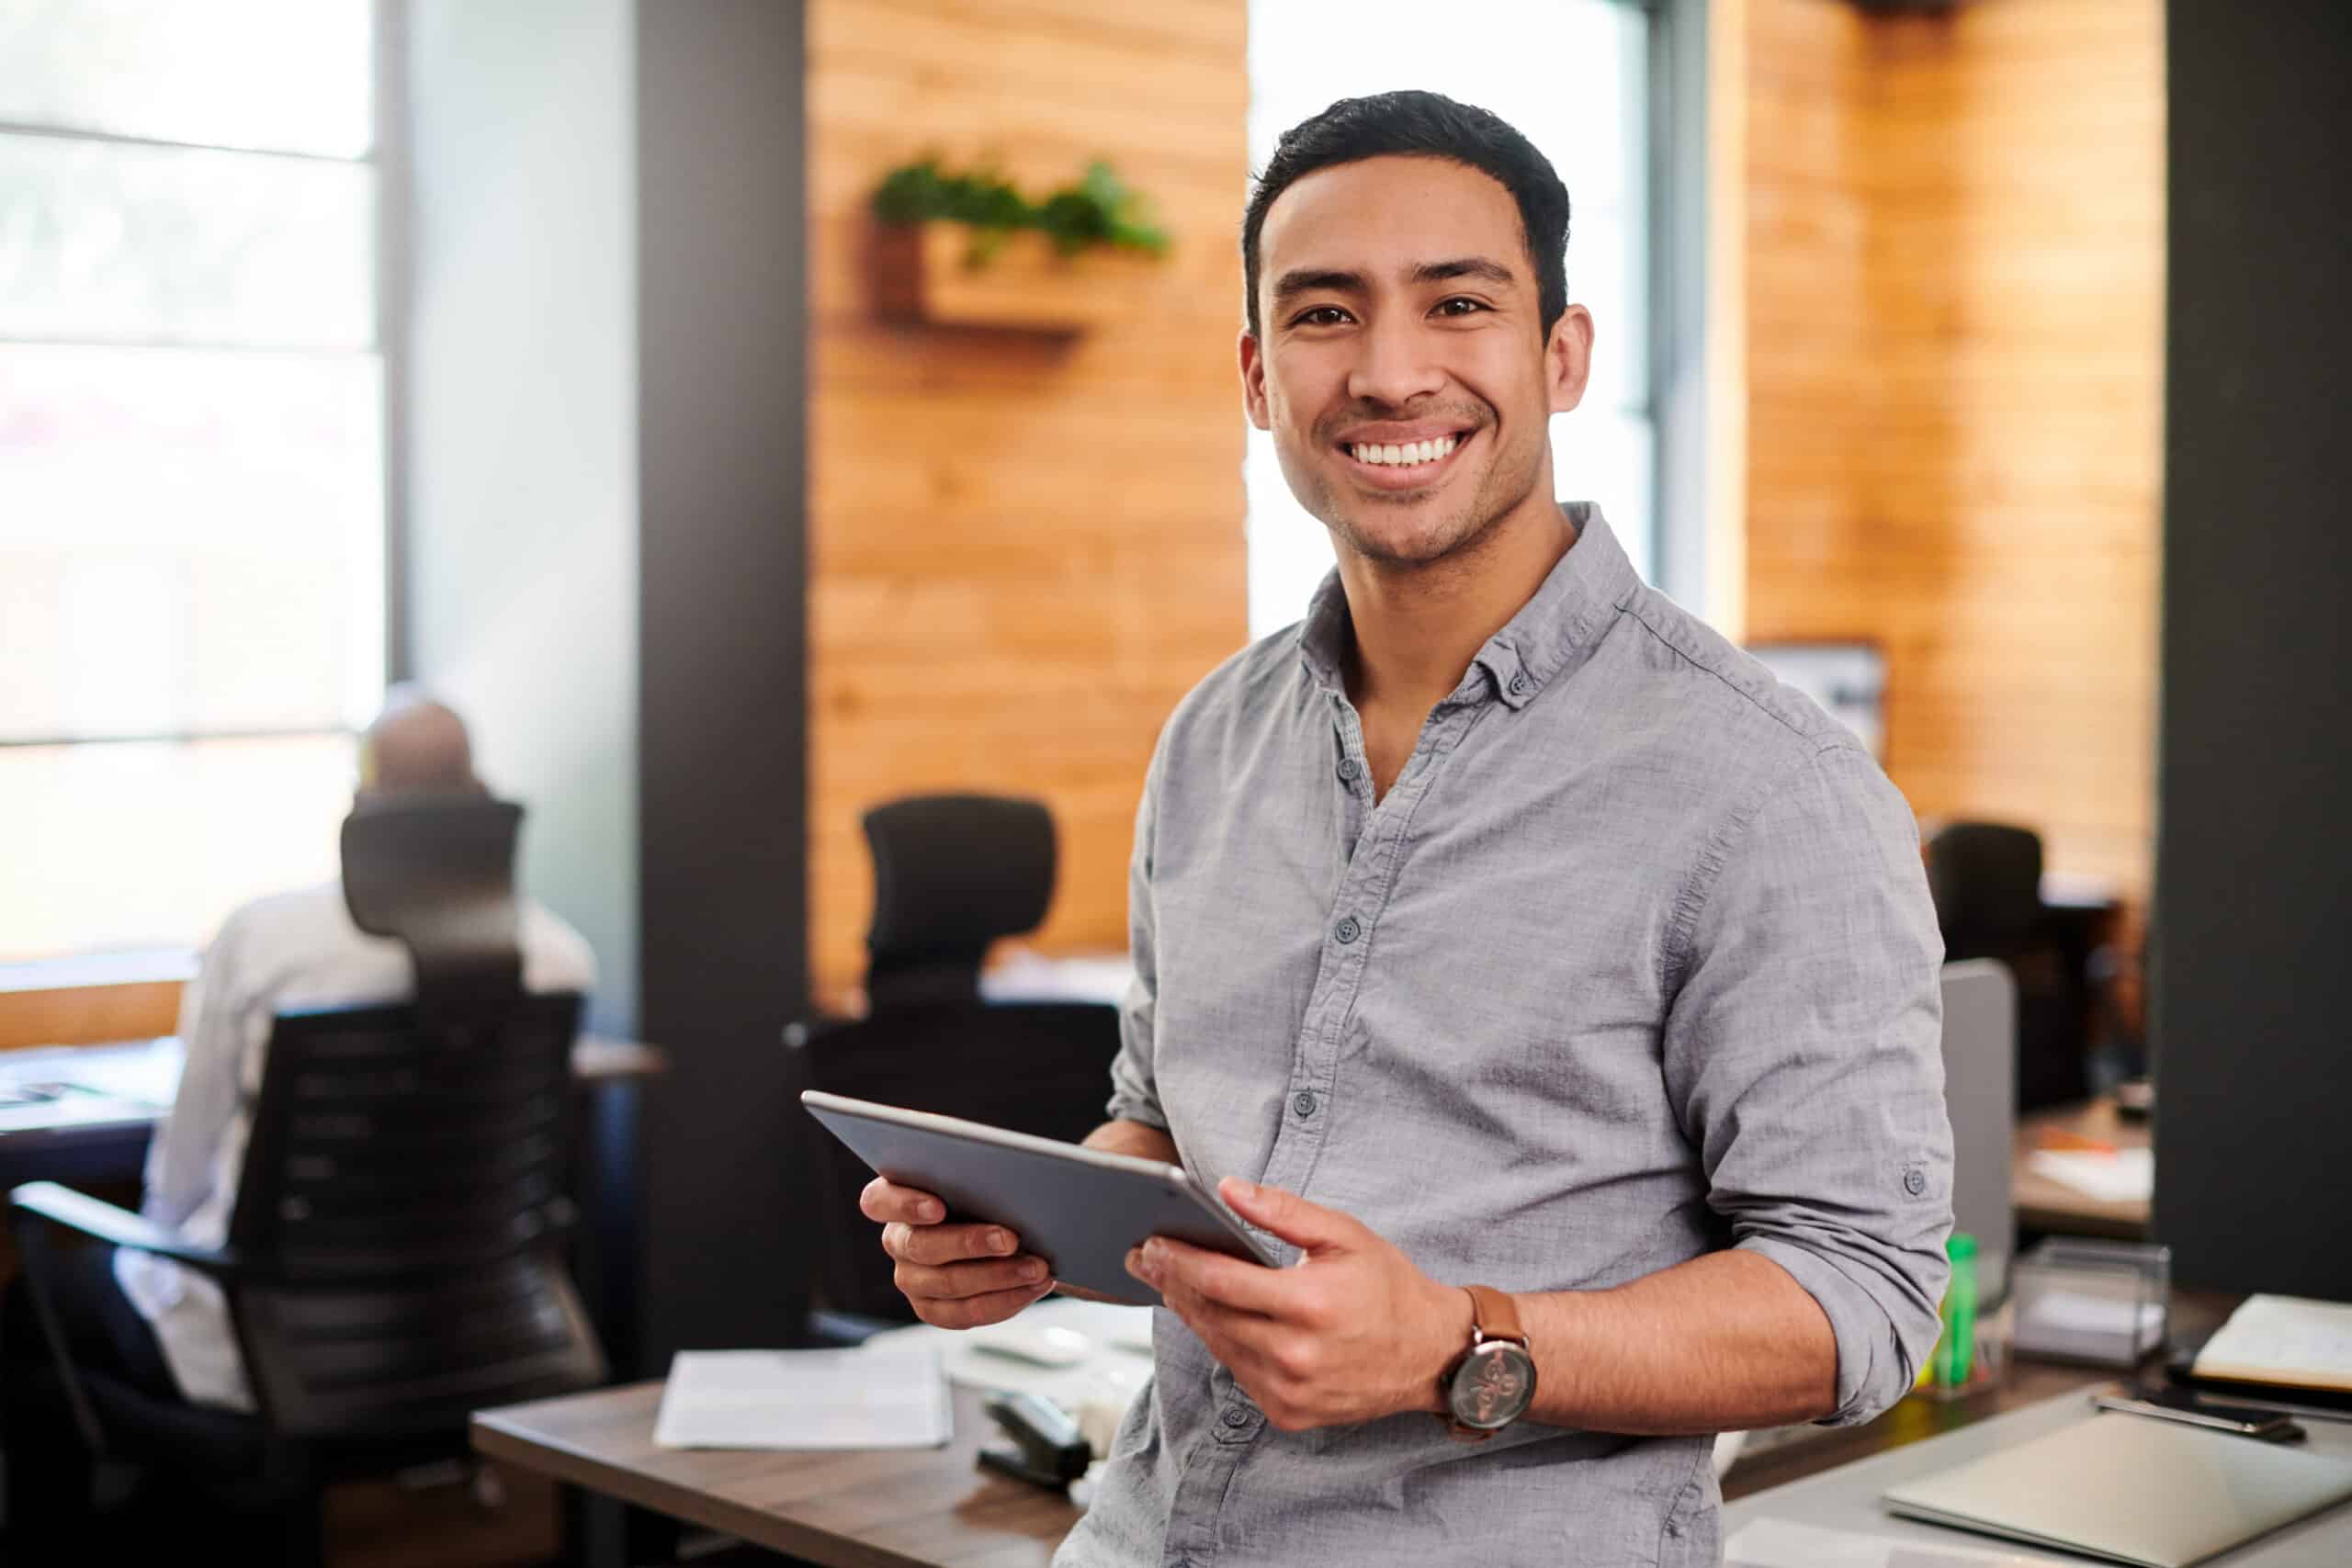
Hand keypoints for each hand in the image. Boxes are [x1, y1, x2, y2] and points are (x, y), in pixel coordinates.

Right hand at [859, 1177, 1055, 1328]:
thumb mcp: (973, 1170)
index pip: (878, 1202)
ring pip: (948, 1284)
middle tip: (1010, 1239)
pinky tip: (1032, 1286)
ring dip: (999, 1277)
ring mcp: (912, 1279)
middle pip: (921, 1247)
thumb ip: (971, 1169)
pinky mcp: (933, 1308)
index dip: (905, 1205)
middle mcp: (896, 1241)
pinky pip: (964, 1314)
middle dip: (970, 1243)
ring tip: (1036, 1267)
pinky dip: (1004, 1301)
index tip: (938, 1207)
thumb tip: (1004, 1175)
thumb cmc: (982, 1186)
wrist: (1001, 1222)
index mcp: (892, 1199)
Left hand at [1127, 1178, 1467, 1431]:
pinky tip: (1210, 1316)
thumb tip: (1225, 1188)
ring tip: (1169, 1281)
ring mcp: (1290, 1391)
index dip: (1179, 1260)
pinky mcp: (1288, 1413)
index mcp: (1309, 1305)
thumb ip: (1282, 1211)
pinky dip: (1221, 1342)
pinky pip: (1238, 1372)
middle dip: (1172, 1283)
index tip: (1152, 1242)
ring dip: (1190, 1312)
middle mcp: (1295, 1355)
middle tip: (1144, 1257)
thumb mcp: (1345, 1234)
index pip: (1221, 1282)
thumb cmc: (1388, 1287)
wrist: (1430, 1355)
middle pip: (1210, 1315)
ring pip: (1218, 1345)